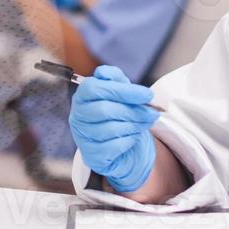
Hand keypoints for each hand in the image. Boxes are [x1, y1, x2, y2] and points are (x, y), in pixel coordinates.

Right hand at [69, 65, 159, 192]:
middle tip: (151, 112)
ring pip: (111, 128)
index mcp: (82, 96)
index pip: (95, 89)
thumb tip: (103, 72)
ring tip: (144, 123)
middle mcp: (77, 116)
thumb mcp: (120, 92)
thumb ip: (114, 79)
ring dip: (134, 125)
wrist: (122, 145)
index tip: (147, 94)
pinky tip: (132, 137)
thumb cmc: (119, 114)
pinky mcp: (91, 155)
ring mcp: (82, 137)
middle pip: (105, 110)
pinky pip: (114, 146)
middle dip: (133, 111)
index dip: (123, 91)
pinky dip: (129, 140)